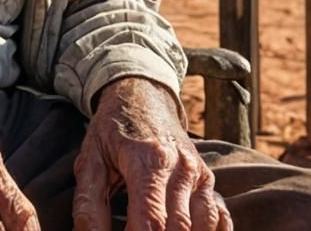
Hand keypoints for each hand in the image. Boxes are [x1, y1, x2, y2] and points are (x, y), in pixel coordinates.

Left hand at [72, 77, 230, 230]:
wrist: (142, 94)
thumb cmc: (112, 129)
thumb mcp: (90, 159)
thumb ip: (89, 203)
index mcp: (147, 160)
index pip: (151, 221)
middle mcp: (180, 167)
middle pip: (179, 229)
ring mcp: (198, 173)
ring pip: (204, 225)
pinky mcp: (208, 179)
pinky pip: (221, 217)